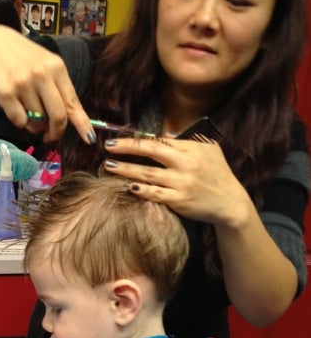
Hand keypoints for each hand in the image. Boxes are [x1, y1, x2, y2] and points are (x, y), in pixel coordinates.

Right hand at [0, 25, 91, 143]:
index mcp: (57, 69)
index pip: (73, 103)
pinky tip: (15, 107)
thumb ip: (60, 91)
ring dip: (34, 125)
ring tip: (28, 111)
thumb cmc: (26, 60)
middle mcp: (42, 75)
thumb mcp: (48, 68)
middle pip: (58, 117)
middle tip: (49, 135)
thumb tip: (67, 123)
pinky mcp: (5, 93)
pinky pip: (19, 121)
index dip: (82, 124)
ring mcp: (23, 83)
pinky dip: (19, 121)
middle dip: (55, 132)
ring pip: (37, 122)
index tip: (90, 139)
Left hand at [103, 137, 250, 228]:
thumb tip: (162, 135)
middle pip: (151, 151)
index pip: (159, 140)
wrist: (230, 202)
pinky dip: (141, 190)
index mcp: (191, 148)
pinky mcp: (179, 201)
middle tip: (108, 147)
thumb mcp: (208, 150)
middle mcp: (186, 163)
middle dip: (127, 147)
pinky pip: (155, 194)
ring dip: (126, 169)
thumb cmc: (217, 174)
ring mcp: (182, 183)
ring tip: (109, 166)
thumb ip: (186, 141)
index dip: (137, 139)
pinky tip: (127, 186)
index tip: (119, 139)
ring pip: (148, 174)